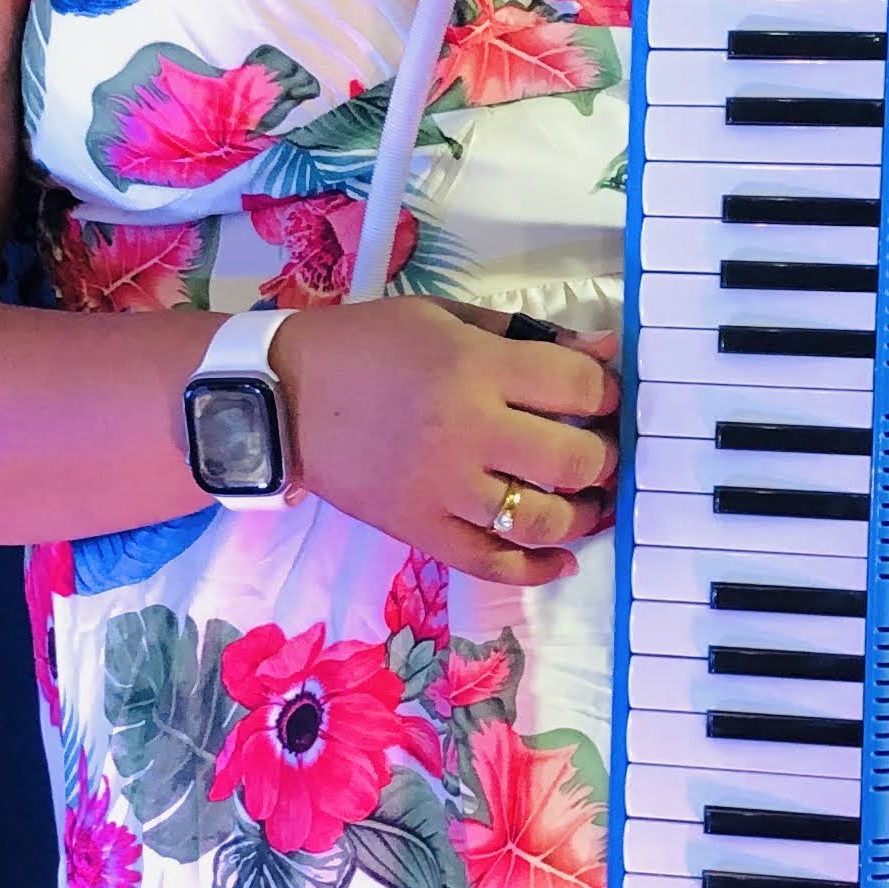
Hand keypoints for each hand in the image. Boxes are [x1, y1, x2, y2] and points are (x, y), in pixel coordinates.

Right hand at [273, 298, 618, 587]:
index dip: (605, 393)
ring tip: (585, 503)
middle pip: (572, 460)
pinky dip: (536, 569)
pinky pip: (490, 564)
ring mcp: (443, 489)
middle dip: (602, 459)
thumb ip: (526, 335)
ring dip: (580, 516)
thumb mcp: (446, 318)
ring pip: (541, 520)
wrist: (283, 396)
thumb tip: (605, 353)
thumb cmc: (369, 346)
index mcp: (475, 367)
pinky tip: (561, 559)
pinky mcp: (420, 530)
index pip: (577, 387)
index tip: (601, 399)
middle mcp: (467, 431)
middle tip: (597, 454)